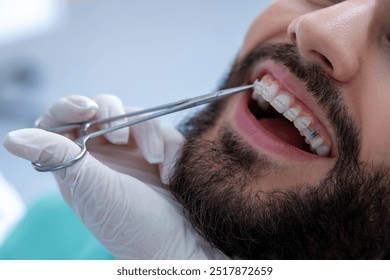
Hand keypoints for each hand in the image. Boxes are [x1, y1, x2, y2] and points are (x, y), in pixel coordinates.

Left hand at [3, 94, 226, 258]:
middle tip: (120, 139)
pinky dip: (170, 145)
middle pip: (102, 110)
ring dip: (150, 133)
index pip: (61, 122)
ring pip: (137, 115)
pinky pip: (164, 130)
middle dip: (114, 116)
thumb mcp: (92, 190)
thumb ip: (57, 157)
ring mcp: (134, 152)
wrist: (180, 243)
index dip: (69, 107)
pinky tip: (170, 173)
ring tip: (156, 162)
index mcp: (76, 164)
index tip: (88, 109)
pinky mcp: (161, 153)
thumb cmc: (131, 225)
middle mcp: (104, 155)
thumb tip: (12, 137)